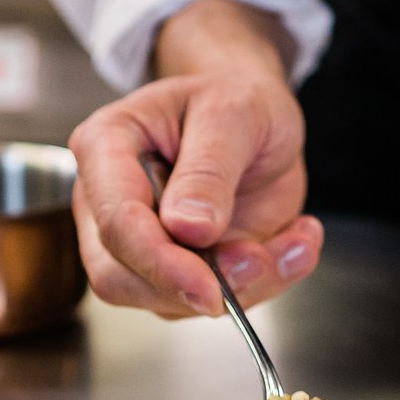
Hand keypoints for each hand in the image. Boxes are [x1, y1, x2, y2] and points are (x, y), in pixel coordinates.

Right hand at [69, 0, 322, 317]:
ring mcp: (138, 240)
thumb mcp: (234, 112)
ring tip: (292, 242)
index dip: (160, 263)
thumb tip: (187, 229)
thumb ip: (209, 168)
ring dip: (238, 288)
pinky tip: (293, 245)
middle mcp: (108, 201)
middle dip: (194, 286)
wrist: (256, 115)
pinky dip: (261, 283)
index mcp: (106, 146)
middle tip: (260, 261)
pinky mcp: (175, 268)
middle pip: (122, 276)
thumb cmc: (234, 99)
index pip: (116, 220)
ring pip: (165, 299)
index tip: (210, 288)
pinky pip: (207, 299)